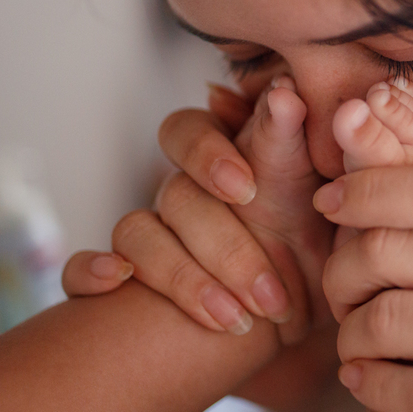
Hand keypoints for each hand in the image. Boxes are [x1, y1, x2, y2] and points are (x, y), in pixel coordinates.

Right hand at [64, 74, 333, 343]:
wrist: (303, 317)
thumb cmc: (321, 247)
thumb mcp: (332, 201)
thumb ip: (310, 144)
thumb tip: (285, 91)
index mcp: (229, 156)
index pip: (191, 131)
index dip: (209, 154)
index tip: (247, 187)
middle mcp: (184, 188)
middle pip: (173, 192)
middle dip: (221, 243)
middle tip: (267, 286)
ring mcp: (151, 233)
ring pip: (137, 234)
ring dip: (186, 280)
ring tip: (242, 320)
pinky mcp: (125, 281)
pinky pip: (79, 269)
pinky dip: (89, 273)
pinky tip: (114, 285)